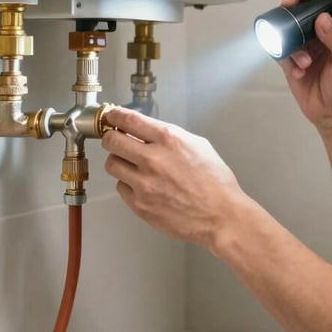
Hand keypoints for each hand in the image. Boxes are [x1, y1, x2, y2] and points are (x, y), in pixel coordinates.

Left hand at [102, 107, 246, 247]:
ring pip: (112, 164)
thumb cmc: (215, 182)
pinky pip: (121, 187)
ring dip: (119, 161)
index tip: (111, 117)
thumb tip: (147, 131)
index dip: (114, 116)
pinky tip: (143, 185)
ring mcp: (144, 183)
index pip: (128, 120)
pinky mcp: (139, 204)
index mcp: (168, 139)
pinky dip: (128, 184)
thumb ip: (169, 136)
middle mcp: (152, 159)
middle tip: (115, 140)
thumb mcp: (198, 145)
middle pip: (112, 141)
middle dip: (111, 138)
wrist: (220, 215)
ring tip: (132, 165)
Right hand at [278, 0, 331, 125]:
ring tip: (303, 62)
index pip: (326, 0)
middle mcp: (318, 31)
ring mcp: (302, 44)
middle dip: (293, 7)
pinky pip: (279, 50)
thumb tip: (323, 17)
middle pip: (300, 8)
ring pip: (287, 28)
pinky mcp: (289, 59)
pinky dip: (286, 60)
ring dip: (290, 42)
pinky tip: (298, 72)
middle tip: (288, 7)